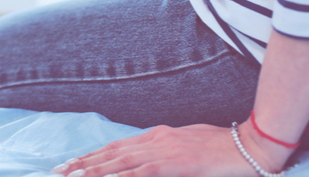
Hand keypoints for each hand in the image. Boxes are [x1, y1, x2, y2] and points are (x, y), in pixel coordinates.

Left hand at [51, 123, 278, 176]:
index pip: (118, 147)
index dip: (93, 155)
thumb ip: (167, 153)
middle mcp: (156, 140)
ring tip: (72, 175)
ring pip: (120, 163)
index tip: (72, 163)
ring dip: (94, 170)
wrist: (250, 145)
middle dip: (83, 162)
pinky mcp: (177, 164)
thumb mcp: (189, 147)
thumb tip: (148, 162)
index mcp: (158, 136)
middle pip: (112, 153)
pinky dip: (122, 176)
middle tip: (59, 170)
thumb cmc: (222, 148)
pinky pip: (143, 172)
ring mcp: (165, 151)